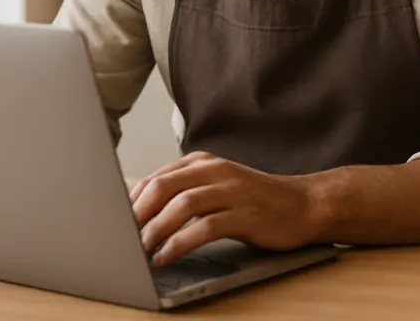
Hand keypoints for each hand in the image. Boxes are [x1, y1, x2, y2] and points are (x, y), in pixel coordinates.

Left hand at [129, 151, 321, 266]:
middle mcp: (215, 171)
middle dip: (137, 214)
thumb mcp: (217, 186)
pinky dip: (180, 243)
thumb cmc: (255, 200)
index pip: (157, 177)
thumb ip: (185, 191)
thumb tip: (143, 212)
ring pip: (181, 206)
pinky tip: (167, 257)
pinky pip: (205, 228)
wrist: (304, 204)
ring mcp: (231, 191)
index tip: (115, 223)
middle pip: (164, 186)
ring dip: (155, 230)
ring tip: (139, 251)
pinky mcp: (245, 215)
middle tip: (120, 238)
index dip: (132, 201)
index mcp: (204, 162)